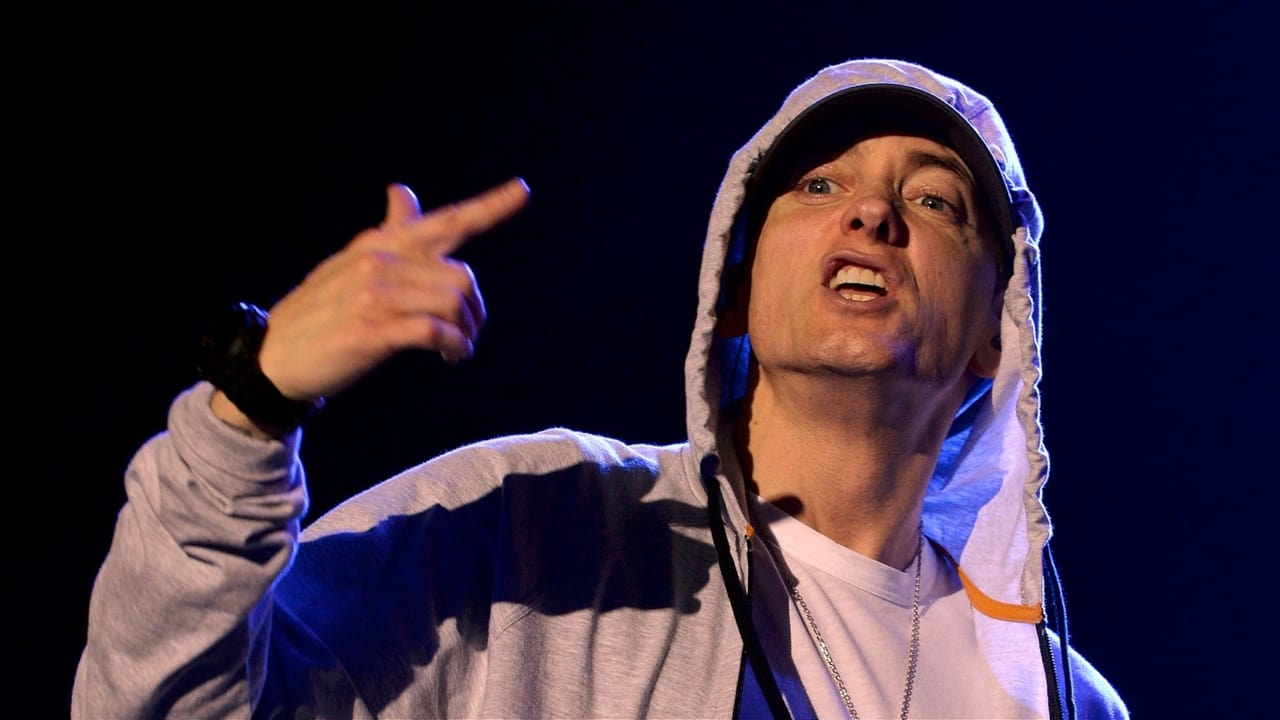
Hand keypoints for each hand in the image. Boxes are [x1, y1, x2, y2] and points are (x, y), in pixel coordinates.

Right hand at [253, 177, 529, 402]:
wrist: (273, 356)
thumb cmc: (320, 311)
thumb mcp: (350, 262)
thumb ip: (388, 232)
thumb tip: (401, 191)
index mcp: (381, 244)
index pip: (443, 220)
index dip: (488, 206)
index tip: (522, 190)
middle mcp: (380, 262)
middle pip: (462, 277)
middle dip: (475, 311)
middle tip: (465, 334)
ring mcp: (374, 296)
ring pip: (453, 304)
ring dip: (466, 332)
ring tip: (455, 349)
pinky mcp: (370, 332)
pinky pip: (435, 332)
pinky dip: (454, 347)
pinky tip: (450, 357)